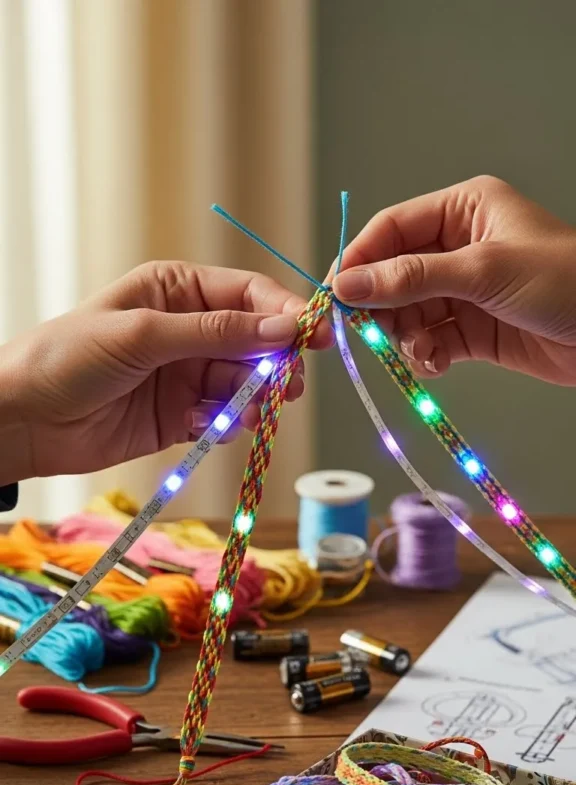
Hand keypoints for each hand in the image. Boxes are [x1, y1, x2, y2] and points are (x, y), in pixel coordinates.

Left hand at [0, 262, 330, 483]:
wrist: (25, 419)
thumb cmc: (68, 358)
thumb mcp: (144, 334)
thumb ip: (216, 333)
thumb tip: (282, 327)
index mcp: (177, 290)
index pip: (248, 293)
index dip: (284, 313)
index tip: (314, 337)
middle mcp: (187, 329)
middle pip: (255, 341)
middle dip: (274, 362)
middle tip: (287, 385)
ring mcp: (184, 374)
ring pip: (243, 382)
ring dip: (255, 398)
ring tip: (256, 413)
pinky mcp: (179, 416)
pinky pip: (222, 416)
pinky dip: (228, 423)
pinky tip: (214, 427)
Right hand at [333, 175, 575, 385]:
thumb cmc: (565, 281)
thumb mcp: (483, 271)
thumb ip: (411, 278)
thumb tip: (350, 286)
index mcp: (464, 210)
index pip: (392, 229)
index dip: (359, 260)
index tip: (334, 295)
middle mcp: (460, 247)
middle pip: (393, 275)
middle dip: (378, 307)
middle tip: (359, 334)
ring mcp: (465, 291)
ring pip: (408, 313)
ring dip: (405, 337)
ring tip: (421, 351)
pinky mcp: (473, 330)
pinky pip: (430, 340)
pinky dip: (425, 355)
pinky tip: (436, 364)